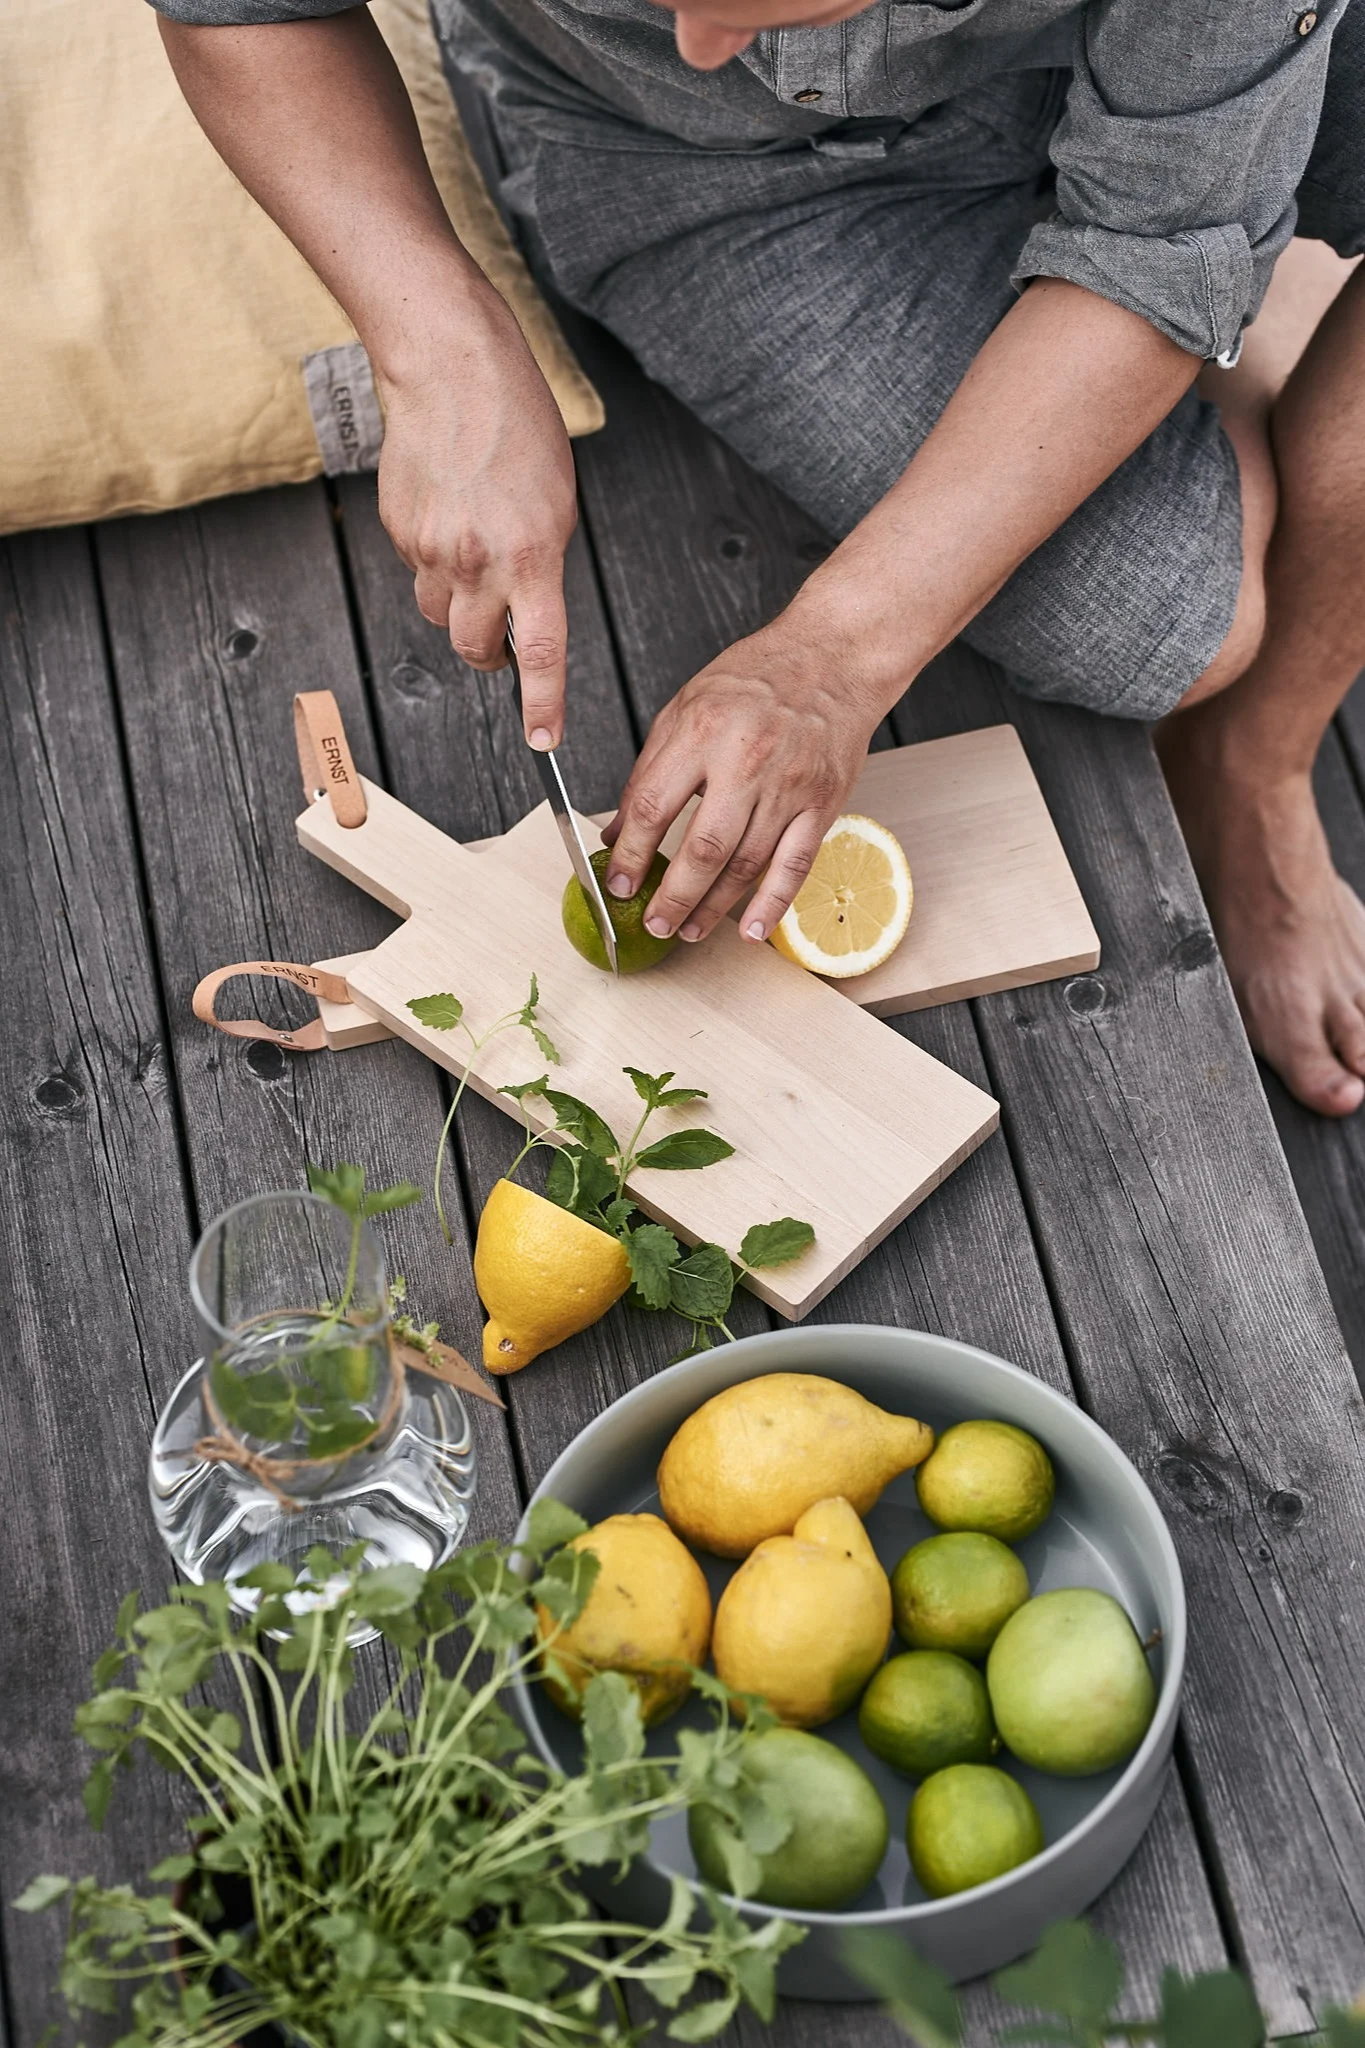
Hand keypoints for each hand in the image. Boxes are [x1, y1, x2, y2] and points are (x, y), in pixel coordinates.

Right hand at [374, 281, 577, 747]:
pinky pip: (417, 568)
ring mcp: (431, 548)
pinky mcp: (399, 529)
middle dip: (489, 654)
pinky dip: (433, 557)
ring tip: (473, 549)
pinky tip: (447, 511)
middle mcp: (478, 560)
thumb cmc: (517, 428)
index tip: (543, 740)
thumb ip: (542, 565)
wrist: (452, 372)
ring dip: (457, 603)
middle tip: (501, 637)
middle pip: (475, 649)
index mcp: (532, 556)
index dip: (542, 703)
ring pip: (440, 613)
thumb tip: (524, 610)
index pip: (540, 651)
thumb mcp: (558, 503)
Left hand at [600, 625, 883, 944]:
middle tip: (652, 924)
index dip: (630, 854)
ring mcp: (789, 788)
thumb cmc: (756, 679)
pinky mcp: (822, 804)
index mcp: (702, 733)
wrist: (833, 659)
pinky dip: (772, 905)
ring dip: (712, 907)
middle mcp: (746, 762)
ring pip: (746, 865)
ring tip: (687, 930)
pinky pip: (795, 866)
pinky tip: (750, 930)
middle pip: (702, 849)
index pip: (653, 808)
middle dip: (671, 896)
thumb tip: (614, 832)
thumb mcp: (684, 707)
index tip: (617, 884)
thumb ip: (648, 772)